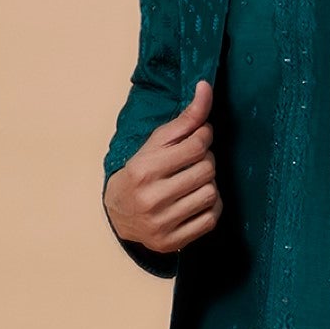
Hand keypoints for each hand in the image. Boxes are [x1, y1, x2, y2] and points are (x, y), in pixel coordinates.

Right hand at [104, 78, 221, 254]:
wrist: (119, 214)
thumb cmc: (141, 172)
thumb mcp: (156, 142)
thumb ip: (185, 117)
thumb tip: (206, 86)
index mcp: (144, 170)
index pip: (196, 146)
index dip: (204, 137)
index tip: (198, 138)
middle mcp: (152, 198)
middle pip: (207, 170)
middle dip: (205, 161)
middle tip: (194, 162)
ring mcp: (162, 223)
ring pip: (211, 194)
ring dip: (208, 184)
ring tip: (194, 181)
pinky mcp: (173, 242)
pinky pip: (210, 219)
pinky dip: (210, 207)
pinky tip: (196, 201)